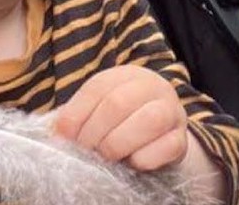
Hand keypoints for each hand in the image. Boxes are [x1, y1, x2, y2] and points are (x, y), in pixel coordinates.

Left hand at [54, 65, 186, 170]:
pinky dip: (144, 159)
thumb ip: (78, 116)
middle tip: (86, 150)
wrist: (158, 133)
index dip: (76, 114)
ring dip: (118, 144)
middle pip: (119, 103)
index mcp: (127, 74)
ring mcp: (172, 112)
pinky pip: (167, 147)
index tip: (64, 137)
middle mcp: (153, 87)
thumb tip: (57, 134)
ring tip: (107, 156)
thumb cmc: (120, 121)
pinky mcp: (181, 139)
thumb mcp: (99, 109)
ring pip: (149, 120)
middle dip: (94, 133)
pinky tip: (132, 162)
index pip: (98, 87)